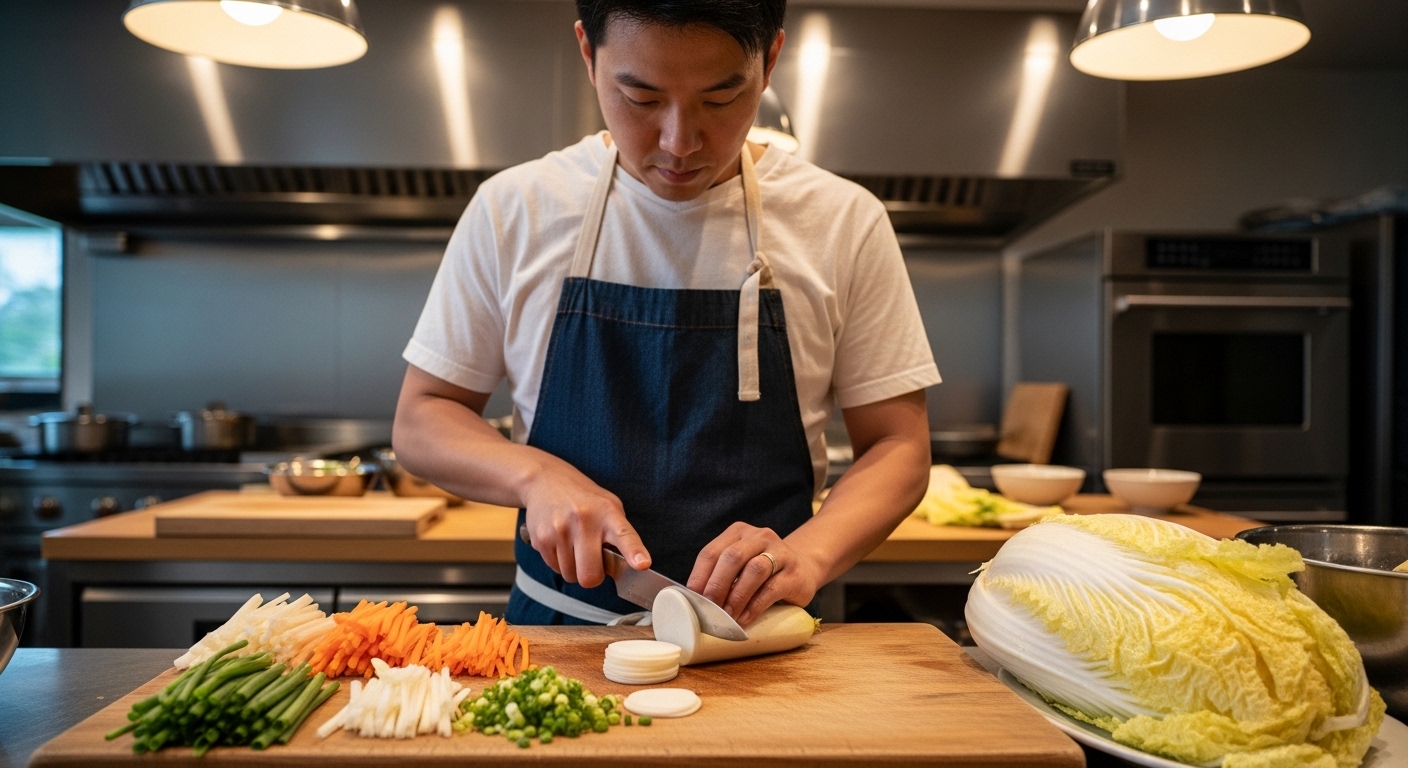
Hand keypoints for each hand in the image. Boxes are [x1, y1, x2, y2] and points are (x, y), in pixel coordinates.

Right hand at [519, 457, 650, 588]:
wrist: (545, 481)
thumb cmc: (583, 498)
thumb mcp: (609, 506)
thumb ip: (619, 534)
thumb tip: (626, 567)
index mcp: (608, 513)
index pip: (625, 536)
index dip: (634, 552)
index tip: (642, 564)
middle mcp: (583, 521)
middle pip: (590, 575)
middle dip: (592, 576)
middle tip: (592, 562)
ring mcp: (559, 530)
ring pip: (570, 575)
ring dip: (574, 568)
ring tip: (573, 545)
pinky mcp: (541, 539)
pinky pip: (555, 569)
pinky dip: (559, 562)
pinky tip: (560, 543)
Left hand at [686, 522, 820, 626]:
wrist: (804, 569)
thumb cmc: (763, 572)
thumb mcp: (740, 566)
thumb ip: (721, 576)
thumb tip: (694, 602)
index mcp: (738, 533)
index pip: (711, 552)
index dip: (699, 577)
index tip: (691, 600)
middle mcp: (759, 537)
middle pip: (732, 557)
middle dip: (717, 586)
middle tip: (708, 610)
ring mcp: (780, 552)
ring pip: (754, 570)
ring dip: (736, 596)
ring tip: (727, 617)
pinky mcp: (794, 573)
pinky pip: (772, 588)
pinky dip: (755, 606)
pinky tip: (745, 618)